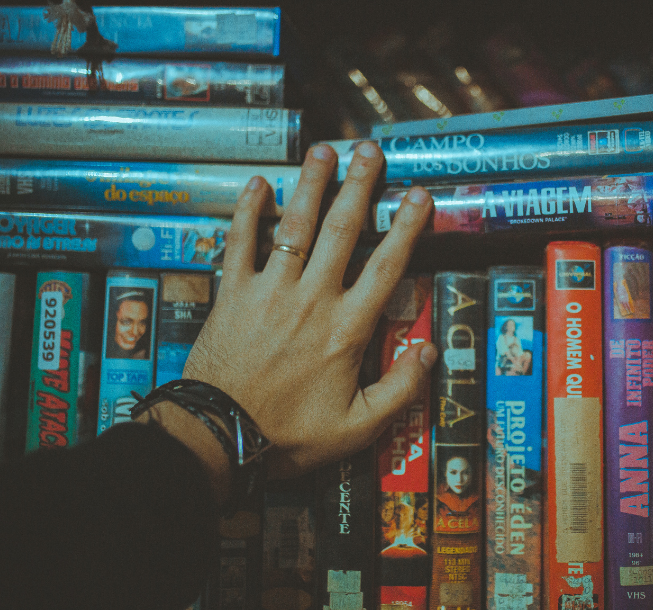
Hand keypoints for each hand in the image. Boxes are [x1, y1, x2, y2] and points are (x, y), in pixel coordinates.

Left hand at [174, 142, 435, 489]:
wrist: (219, 436)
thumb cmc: (289, 434)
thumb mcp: (357, 428)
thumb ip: (400, 390)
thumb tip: (430, 351)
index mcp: (346, 329)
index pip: (386, 267)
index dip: (406, 228)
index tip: (419, 196)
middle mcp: (312, 299)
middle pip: (342, 231)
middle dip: (359, 186)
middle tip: (370, 149)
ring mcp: (270, 291)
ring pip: (295, 227)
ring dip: (311, 185)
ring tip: (323, 150)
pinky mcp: (233, 294)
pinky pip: (240, 244)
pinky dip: (248, 213)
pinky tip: (257, 185)